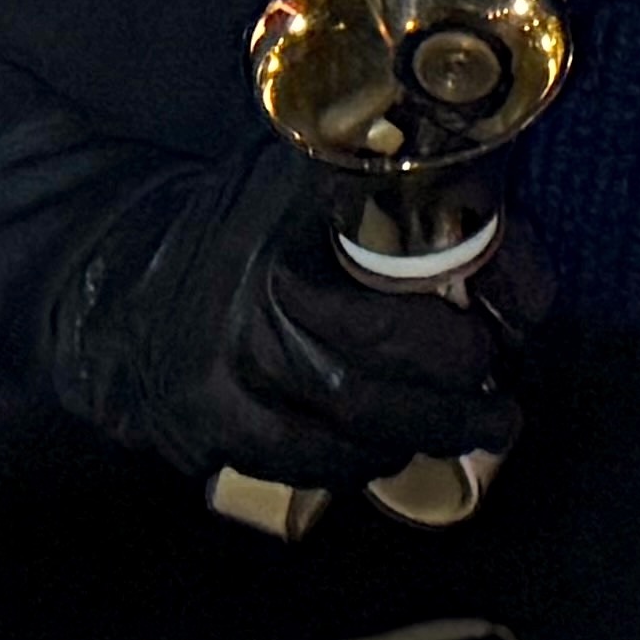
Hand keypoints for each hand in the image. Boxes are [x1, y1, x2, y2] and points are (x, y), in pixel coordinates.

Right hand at [29, 139, 531, 490]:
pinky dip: (356, 465)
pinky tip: (387, 449)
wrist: (120, 282)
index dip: (465, 329)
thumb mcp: (321, 174)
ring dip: (419, 436)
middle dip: (455, 399)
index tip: (513, 335)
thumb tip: (518, 265)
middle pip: (375, 379)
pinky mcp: (205, 426)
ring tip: (467, 429)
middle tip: (502, 404)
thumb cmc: (250, 225)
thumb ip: (419, 194)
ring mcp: (222, 374)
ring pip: (344, 432)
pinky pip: (300, 464)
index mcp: (291, 238)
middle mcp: (250, 308)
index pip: (400, 293)